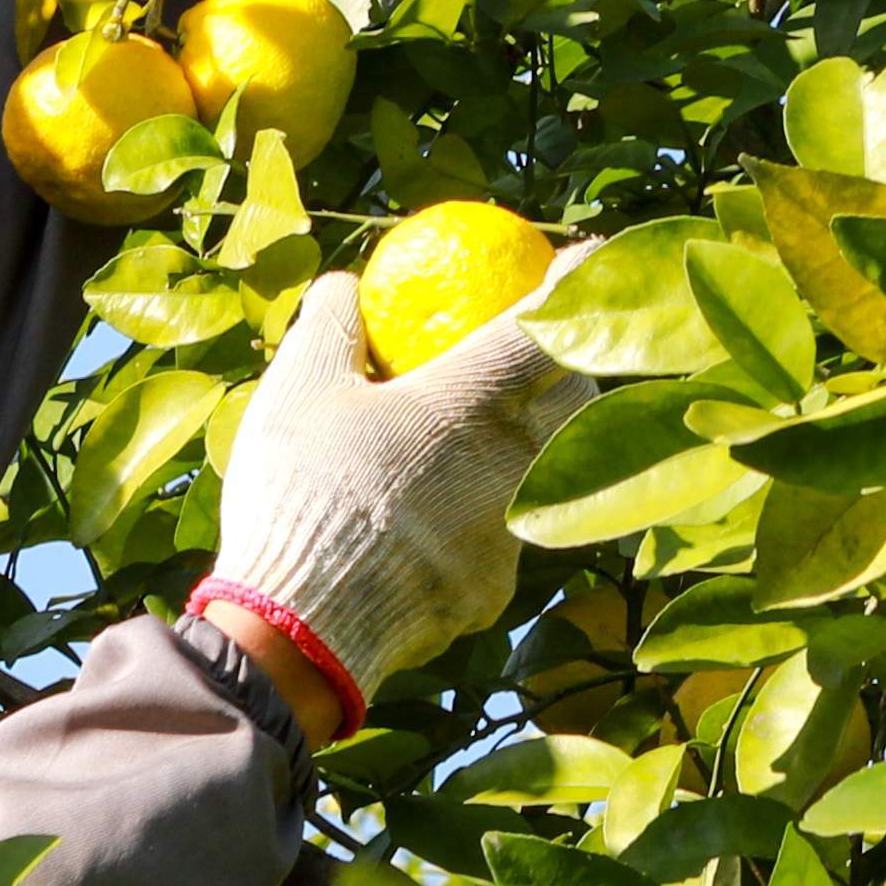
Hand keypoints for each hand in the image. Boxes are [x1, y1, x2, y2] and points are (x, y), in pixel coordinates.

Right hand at [192, 268, 593, 726]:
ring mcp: (511, 532)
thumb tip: (349, 285)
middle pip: (575, 399)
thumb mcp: (298, 387)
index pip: (545, 325)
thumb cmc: (303, 489)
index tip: (587, 257)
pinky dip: (479, 517)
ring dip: (527, 446)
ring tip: (483, 439)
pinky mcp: (493, 590)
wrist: (303, 627)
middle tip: (545, 353)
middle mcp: (513, 461)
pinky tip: (437, 521)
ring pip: (544, 472)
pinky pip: (500, 538)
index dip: (572, 284)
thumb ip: (332, 324)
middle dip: (572, 367)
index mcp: (471, 399)